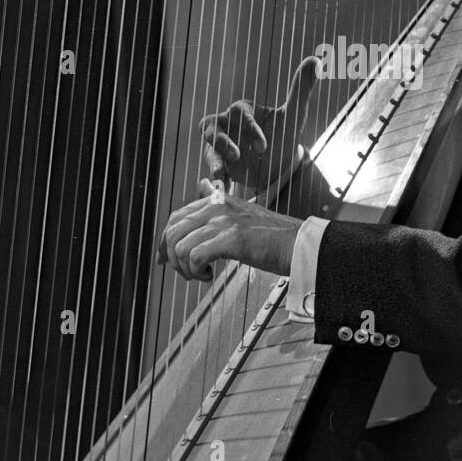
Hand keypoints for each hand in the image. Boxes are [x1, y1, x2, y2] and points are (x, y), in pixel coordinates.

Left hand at [158, 177, 302, 281]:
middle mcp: (217, 207)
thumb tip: (201, 184)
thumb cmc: (272, 235)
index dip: (165, 241)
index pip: (176, 217)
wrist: (298, 243)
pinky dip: (198, 272)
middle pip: (173, 232)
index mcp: (216, 201)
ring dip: (186, 269)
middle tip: (186, 273)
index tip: (163, 259)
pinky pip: (195, 257)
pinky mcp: (232, 239)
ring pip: (181, 247)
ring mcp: (224, 222)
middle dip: (172, 257)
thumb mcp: (241, 210)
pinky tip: (210, 276)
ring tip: (202, 275)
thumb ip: (217, 200)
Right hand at [200, 56, 320, 196]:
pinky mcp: (219, 166)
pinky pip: (211, 169)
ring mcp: (219, 147)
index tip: (263, 146)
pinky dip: (213, 179)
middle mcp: (225, 125)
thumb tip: (315, 60)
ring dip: (212, 160)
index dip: (250, 129)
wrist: (278, 166)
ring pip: (208, 149)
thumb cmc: (282, 135)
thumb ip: (301, 88)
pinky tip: (219, 189)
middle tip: (235, 155)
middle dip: (222, 141)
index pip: (240, 113)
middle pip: (213, 128)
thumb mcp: (293, 115)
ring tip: (219, 175)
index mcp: (242, 110)